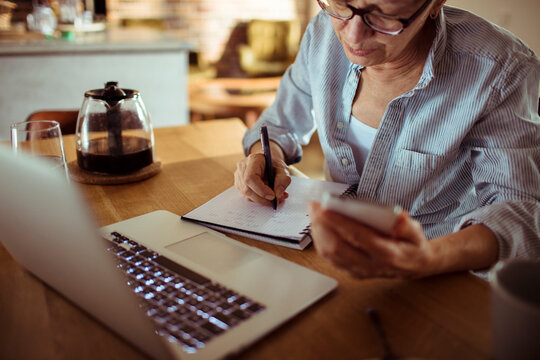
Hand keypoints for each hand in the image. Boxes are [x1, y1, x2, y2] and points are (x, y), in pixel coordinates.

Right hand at [234, 146, 290, 206]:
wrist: (268, 163)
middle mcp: (243, 167)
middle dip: (263, 199)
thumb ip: (283, 180)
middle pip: (248, 189)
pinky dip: (259, 199)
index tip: (273, 196)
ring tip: (275, 198)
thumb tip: (278, 194)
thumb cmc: (274, 165)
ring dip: (262, 200)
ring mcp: (239, 176)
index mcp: (253, 159)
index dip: (261, 190)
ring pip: (247, 195)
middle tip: (276, 201)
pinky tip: (267, 196)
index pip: (251, 178)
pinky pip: (247, 196)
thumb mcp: (283, 169)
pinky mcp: (239, 184)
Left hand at [308, 202, 435, 278]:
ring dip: (317, 232)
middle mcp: (370, 265)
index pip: (358, 237)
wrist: (415, 266)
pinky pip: (329, 258)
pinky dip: (320, 240)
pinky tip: (318, 226)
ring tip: (314, 213)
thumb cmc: (412, 244)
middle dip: (321, 226)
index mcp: (387, 253)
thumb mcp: (416, 232)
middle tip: (314, 207)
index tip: (324, 208)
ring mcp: (359, 271)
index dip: (338, 222)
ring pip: (329, 254)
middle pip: (337, 248)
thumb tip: (397, 215)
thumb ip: (406, 224)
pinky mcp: (352, 272)